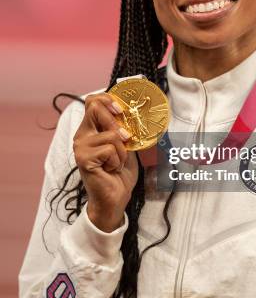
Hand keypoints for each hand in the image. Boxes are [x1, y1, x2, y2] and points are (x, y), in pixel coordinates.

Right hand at [73, 93, 138, 231]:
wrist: (115, 198)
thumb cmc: (119, 172)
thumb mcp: (125, 144)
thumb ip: (124, 128)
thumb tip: (132, 111)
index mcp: (90, 129)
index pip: (92, 101)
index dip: (107, 99)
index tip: (121, 109)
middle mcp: (82, 135)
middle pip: (96, 108)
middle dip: (117, 123)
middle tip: (125, 139)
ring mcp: (81, 147)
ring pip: (111, 133)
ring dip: (122, 150)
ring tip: (117, 162)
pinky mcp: (84, 159)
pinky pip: (110, 149)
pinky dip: (118, 160)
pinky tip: (111, 169)